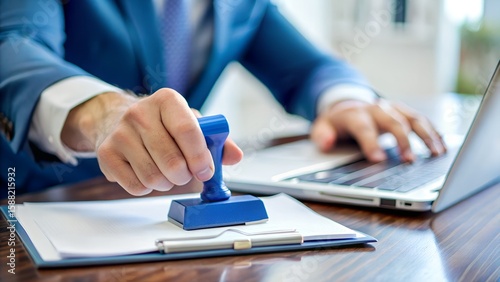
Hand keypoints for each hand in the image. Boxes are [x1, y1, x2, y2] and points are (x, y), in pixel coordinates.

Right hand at [62, 88, 242, 194]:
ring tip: (165, 171)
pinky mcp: (106, 153)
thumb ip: (217, 141)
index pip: (187, 130)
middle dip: (184, 175)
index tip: (206, 171)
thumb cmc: (163, 125)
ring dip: (166, 183)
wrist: (119, 120)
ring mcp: (120, 133)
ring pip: (153, 177)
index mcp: (167, 100)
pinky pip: (135, 186)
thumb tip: (235, 157)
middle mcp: (140, 113)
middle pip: (171, 160)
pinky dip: (147, 188)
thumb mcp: (192, 124)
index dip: (200, 157)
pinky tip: (146, 172)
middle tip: (186, 173)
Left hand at [310, 99, 445, 161]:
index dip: (371, 143)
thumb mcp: (321, 127)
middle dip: (403, 141)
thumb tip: (327, 142)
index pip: (364, 128)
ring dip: (426, 136)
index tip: (379, 160)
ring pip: (413, 119)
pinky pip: (422, 120)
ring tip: (436, 154)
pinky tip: (443, 146)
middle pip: (394, 122)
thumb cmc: (337, 122)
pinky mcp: (404, 112)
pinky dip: (434, 132)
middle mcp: (377, 109)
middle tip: (410, 161)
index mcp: (356, 114)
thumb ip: (322, 135)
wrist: (347, 105)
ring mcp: (393, 109)